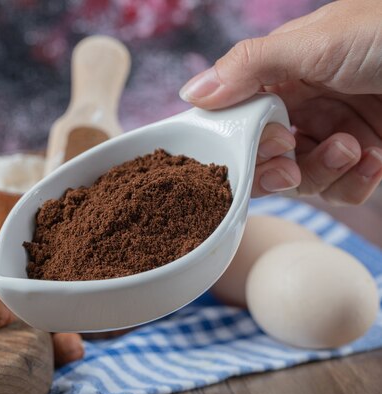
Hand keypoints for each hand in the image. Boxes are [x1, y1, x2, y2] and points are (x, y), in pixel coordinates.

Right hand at [179, 0, 381, 204]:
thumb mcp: (313, 41)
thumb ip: (247, 67)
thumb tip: (191, 94)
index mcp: (283, 73)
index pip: (238, 115)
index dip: (237, 138)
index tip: (251, 144)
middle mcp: (304, 105)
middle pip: (263, 155)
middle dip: (275, 165)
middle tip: (290, 160)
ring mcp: (334, 133)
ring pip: (300, 178)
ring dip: (322, 170)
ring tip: (353, 146)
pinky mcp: (366, 159)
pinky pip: (339, 190)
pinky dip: (353, 182)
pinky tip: (374, 159)